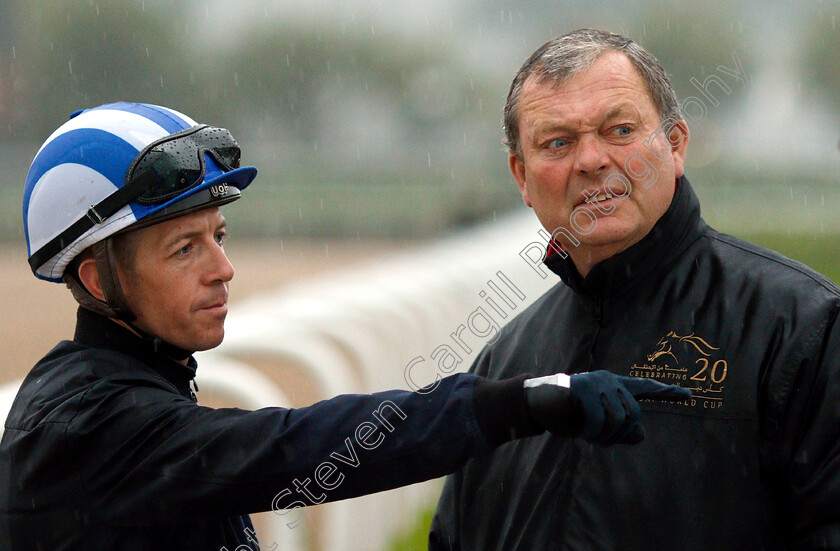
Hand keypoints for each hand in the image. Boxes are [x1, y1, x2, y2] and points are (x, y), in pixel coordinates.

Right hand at [524, 370, 690, 445]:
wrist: (536, 404)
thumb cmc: (567, 415)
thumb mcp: (597, 427)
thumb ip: (620, 430)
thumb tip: (640, 434)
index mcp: (613, 387)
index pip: (645, 388)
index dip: (666, 393)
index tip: (688, 394)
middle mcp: (609, 380)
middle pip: (633, 413)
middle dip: (620, 435)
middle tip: (600, 442)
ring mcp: (596, 381)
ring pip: (618, 418)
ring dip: (604, 436)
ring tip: (589, 437)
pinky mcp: (582, 387)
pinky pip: (599, 418)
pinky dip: (592, 433)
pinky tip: (582, 435)